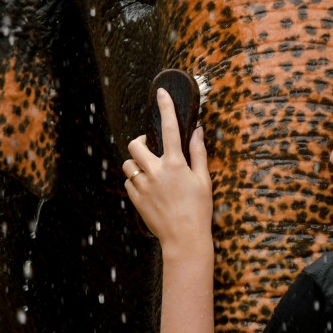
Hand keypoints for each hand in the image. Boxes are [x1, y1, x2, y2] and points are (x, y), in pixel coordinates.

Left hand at [124, 87, 212, 257]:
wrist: (184, 239)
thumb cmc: (198, 210)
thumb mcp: (204, 180)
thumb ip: (199, 153)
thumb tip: (198, 131)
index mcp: (175, 164)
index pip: (170, 128)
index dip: (166, 107)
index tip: (162, 93)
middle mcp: (156, 172)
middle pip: (136, 144)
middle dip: (141, 141)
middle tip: (150, 147)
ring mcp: (143, 186)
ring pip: (128, 163)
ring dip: (136, 163)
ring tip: (149, 171)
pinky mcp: (135, 199)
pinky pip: (128, 182)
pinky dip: (135, 181)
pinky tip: (148, 189)